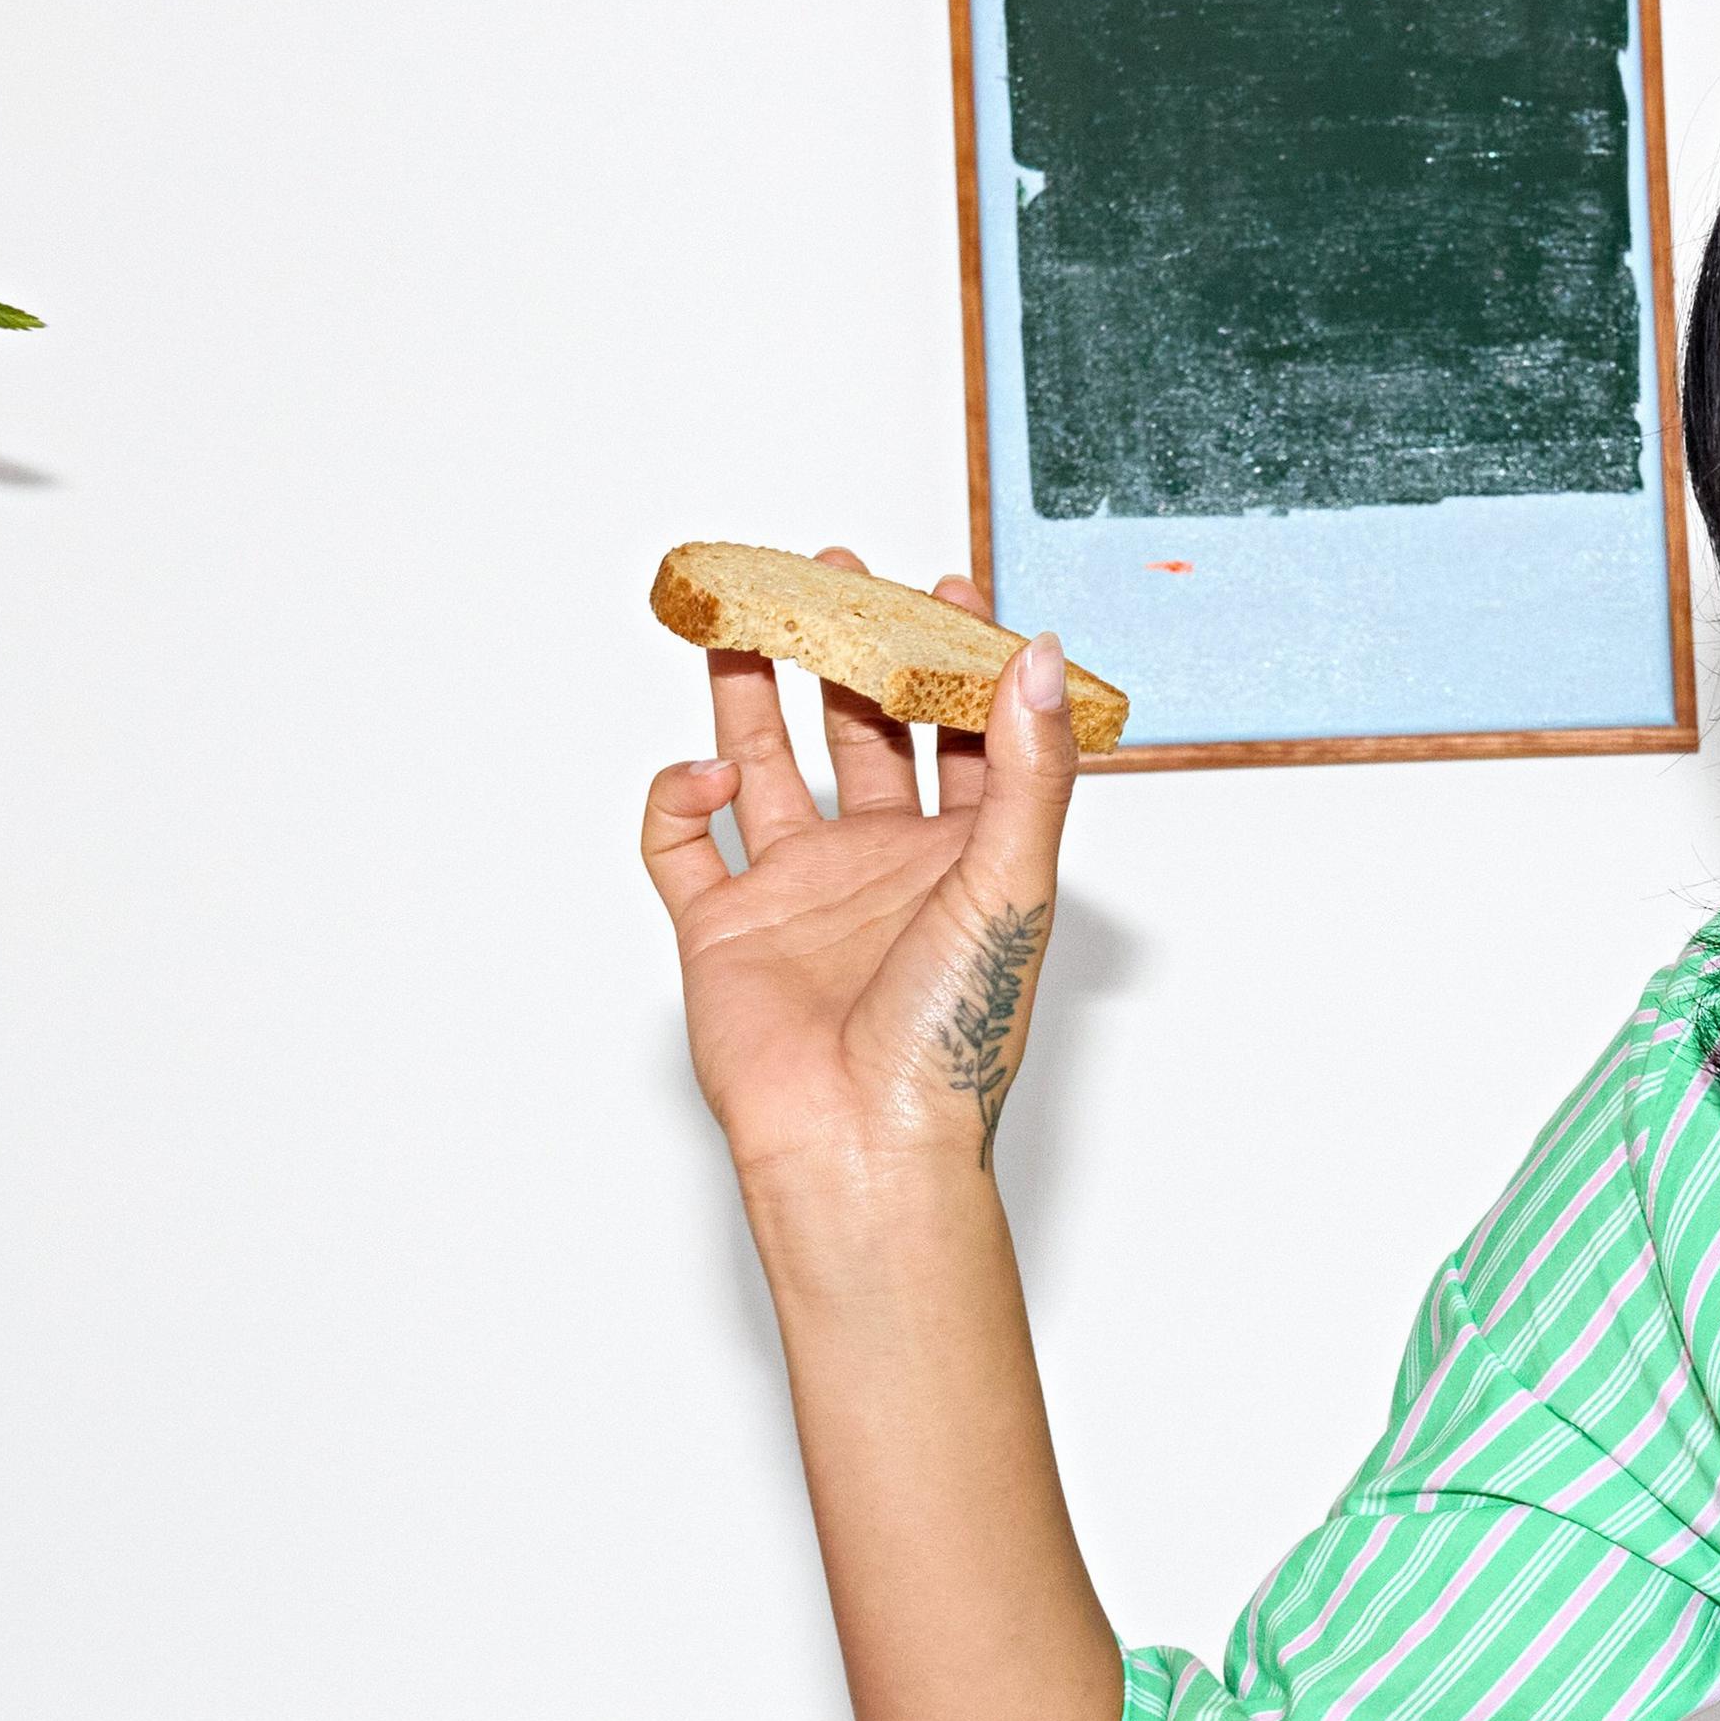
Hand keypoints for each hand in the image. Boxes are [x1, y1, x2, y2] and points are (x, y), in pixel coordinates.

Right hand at [640, 550, 1073, 1199]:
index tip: (943, 587)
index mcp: (962, 857)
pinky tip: (703, 775)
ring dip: (750, 692)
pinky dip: (677, 795)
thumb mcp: (1011, 885)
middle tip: (830, 576)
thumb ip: (1029, 768)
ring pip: (763, 765)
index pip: (964, 733)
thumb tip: (1041, 656)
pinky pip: (679, 842)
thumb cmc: (948, 1041)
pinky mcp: (722, 928)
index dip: (956, 660)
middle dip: (847, 652)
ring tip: (741, 618)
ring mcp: (797, 893)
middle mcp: (879, 865)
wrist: (860, 1144)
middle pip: (859, 732)